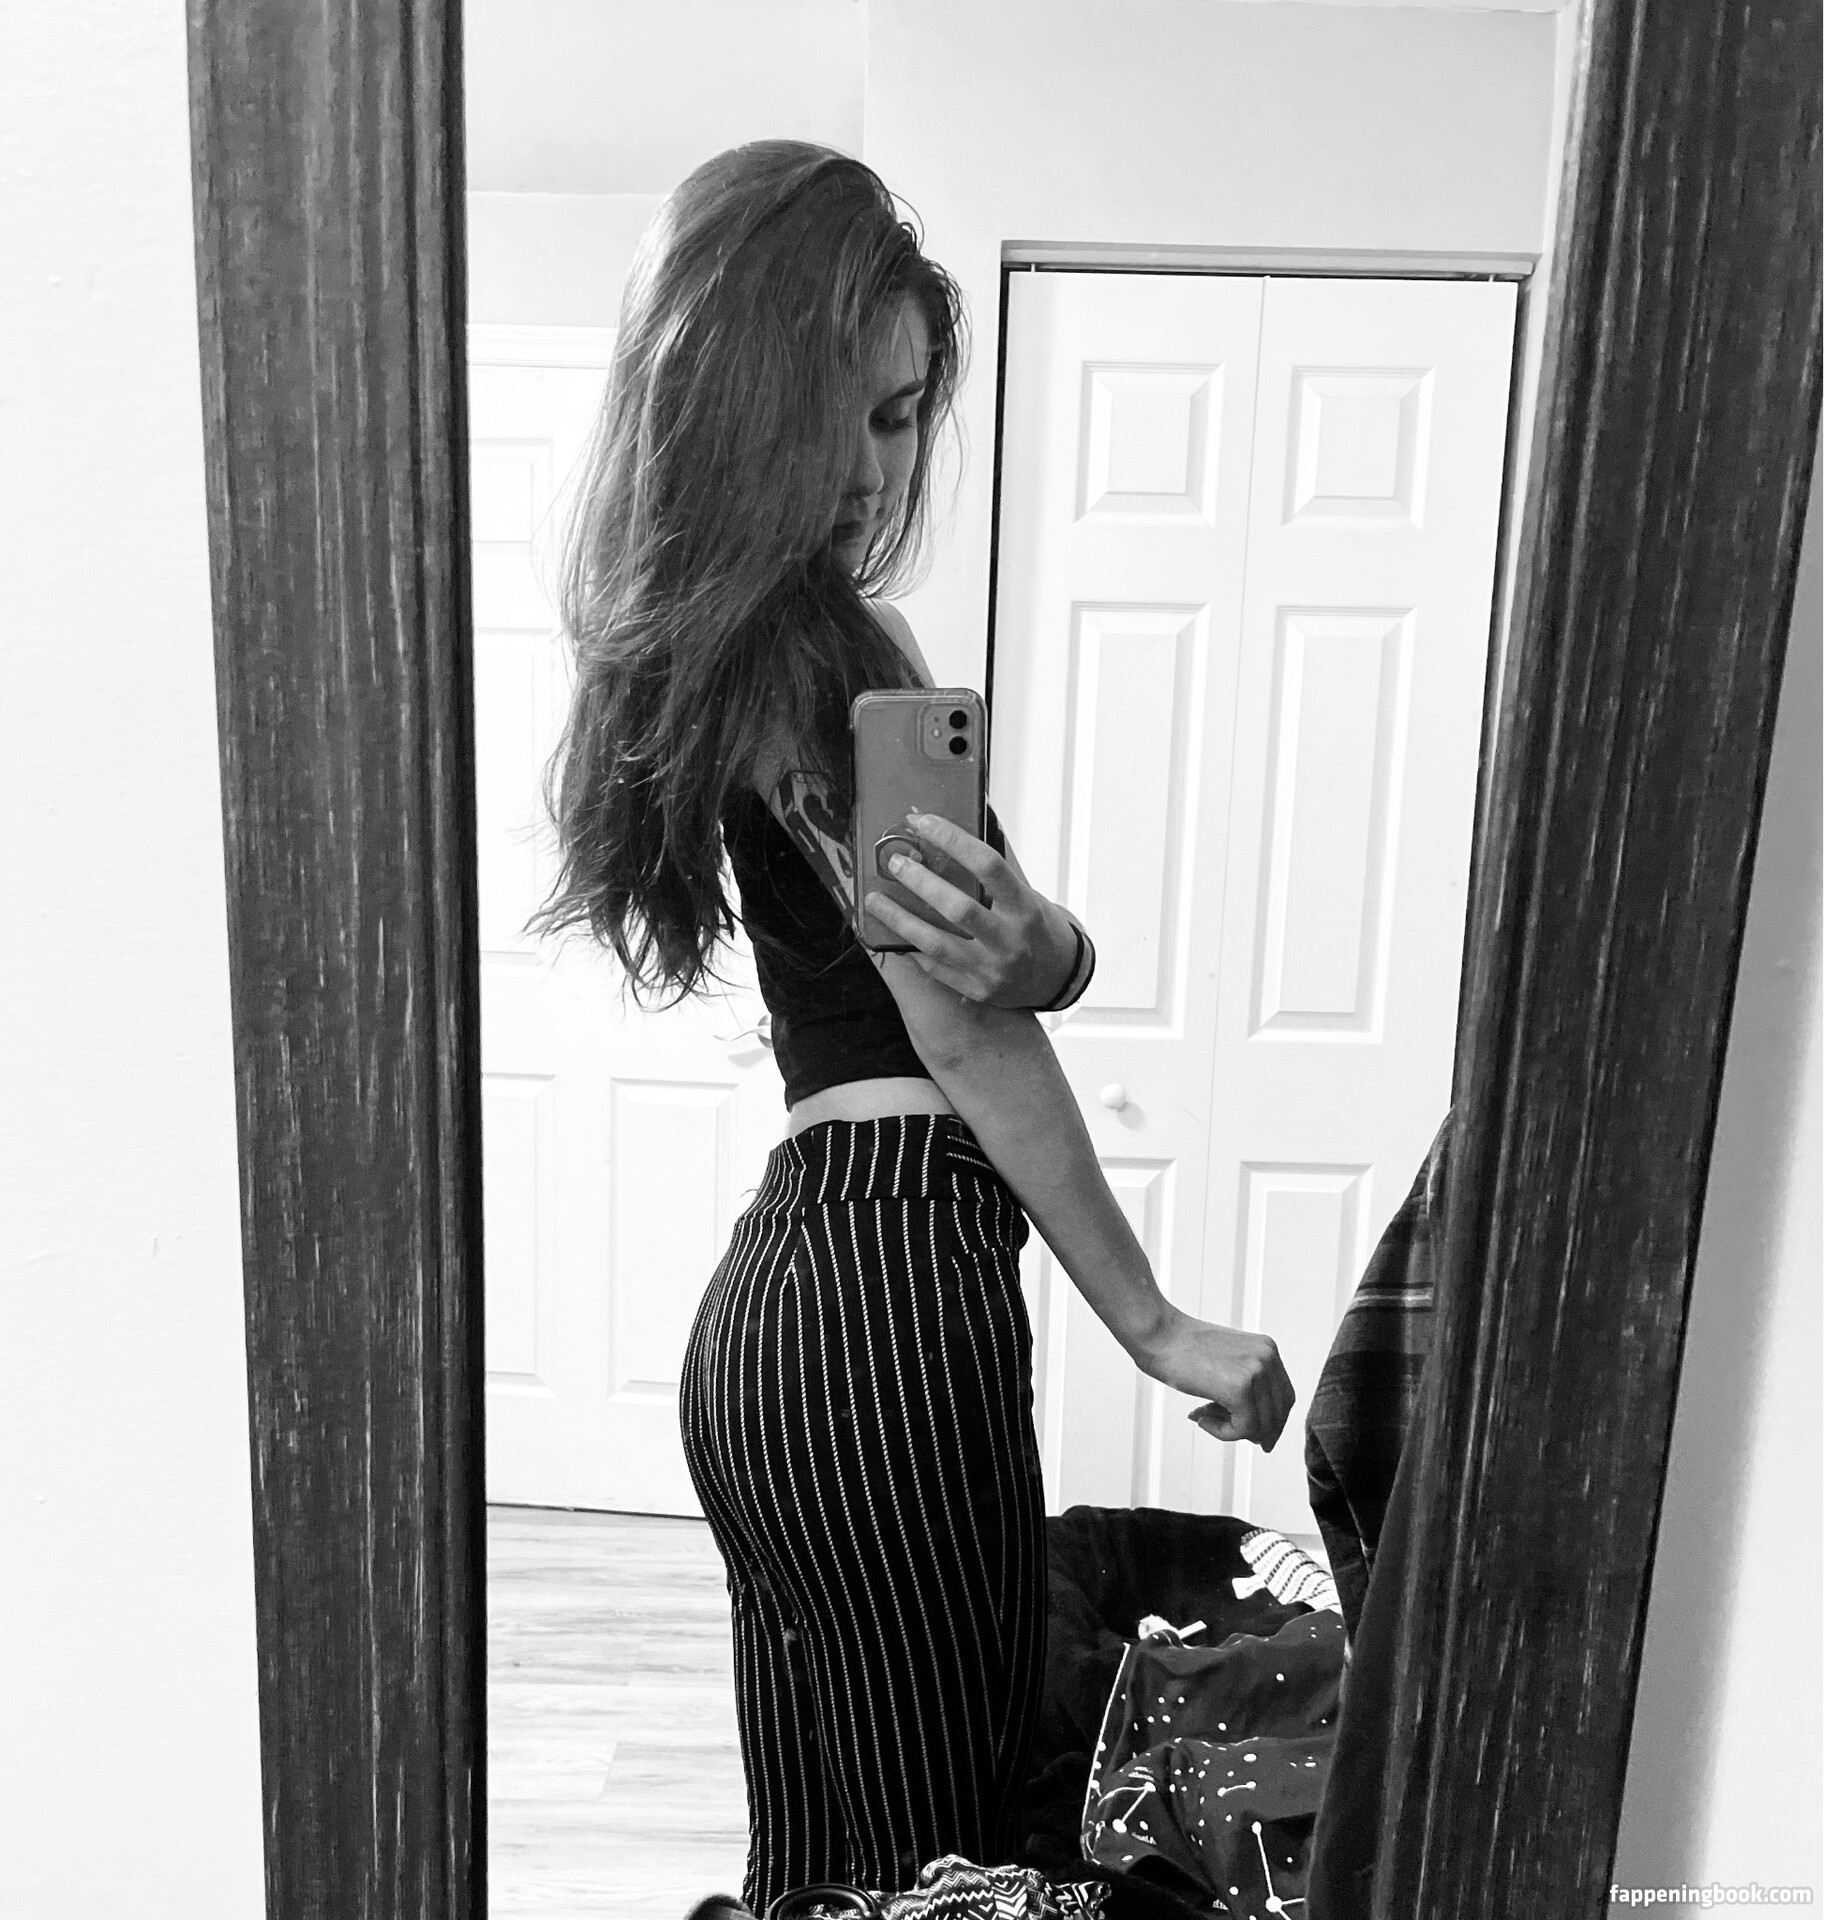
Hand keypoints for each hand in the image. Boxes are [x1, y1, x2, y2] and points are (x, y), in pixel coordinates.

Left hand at [861, 811, 1079, 1008]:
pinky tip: (892, 930)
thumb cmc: (1038, 928)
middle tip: (894, 862)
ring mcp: (992, 969)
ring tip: (874, 899)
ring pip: (936, 943)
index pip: (987, 865)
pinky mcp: (976, 989)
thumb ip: (995, 870)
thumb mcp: (1028, 894)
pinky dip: (911, 946)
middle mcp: (1010, 940)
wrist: (1058, 978)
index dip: (952, 840)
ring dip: (899, 919)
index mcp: (1025, 907)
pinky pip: (934, 967)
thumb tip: (965, 824)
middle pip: (958, 908)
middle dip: (920, 882)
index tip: (923, 822)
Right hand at [1137, 1309, 1294, 1451]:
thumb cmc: (1181, 1348)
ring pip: (1261, 1426)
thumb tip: (1257, 1431)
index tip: (1255, 1437)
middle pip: (1278, 1414)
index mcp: (1267, 1349)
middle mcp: (1268, 1358)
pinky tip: (1200, 1419)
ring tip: (1203, 1418)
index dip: (1271, 1422)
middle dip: (1253, 1431)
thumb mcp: (1225, 1362)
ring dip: (1231, 1431)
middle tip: (1223, 1430)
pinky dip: (1222, 1432)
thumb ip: (1244, 1386)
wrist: (1158, 1334)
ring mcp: (1256, 1372)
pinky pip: (1243, 1429)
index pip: (1284, 1398)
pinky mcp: (1240, 1389)